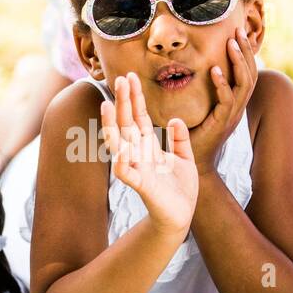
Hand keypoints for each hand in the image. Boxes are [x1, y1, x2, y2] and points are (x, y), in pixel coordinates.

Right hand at [99, 72, 198, 234]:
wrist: (181, 216)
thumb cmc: (179, 188)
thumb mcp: (184, 157)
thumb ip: (179, 138)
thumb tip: (175, 119)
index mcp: (148, 146)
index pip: (138, 116)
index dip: (134, 97)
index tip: (130, 76)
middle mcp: (138, 154)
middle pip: (127, 124)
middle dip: (124, 102)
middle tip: (120, 78)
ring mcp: (138, 169)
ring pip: (119, 144)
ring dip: (112, 126)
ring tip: (108, 106)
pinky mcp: (142, 186)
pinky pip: (127, 174)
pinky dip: (122, 163)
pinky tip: (119, 151)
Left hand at [188, 27, 256, 174]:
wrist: (194, 164)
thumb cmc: (194, 137)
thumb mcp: (200, 109)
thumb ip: (200, 91)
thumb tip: (189, 70)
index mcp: (234, 103)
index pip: (246, 73)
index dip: (244, 53)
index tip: (237, 34)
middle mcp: (237, 108)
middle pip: (250, 74)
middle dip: (245, 51)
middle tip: (238, 30)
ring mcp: (232, 115)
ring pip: (243, 84)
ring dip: (237, 62)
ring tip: (230, 43)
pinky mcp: (222, 123)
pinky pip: (227, 100)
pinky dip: (222, 84)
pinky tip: (213, 70)